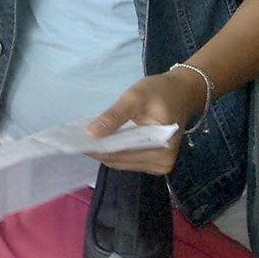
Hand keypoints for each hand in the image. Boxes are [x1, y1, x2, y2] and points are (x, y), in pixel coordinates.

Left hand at [83, 69, 198, 174]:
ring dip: (105, 150)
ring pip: (122, 162)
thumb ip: (114, 116)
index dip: (98, 149)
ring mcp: (158, 166)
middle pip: (120, 161)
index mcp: (161, 152)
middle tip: (78, 136)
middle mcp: (161, 165)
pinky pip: (128, 158)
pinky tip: (103, 138)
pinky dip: (115, 149)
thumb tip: (90, 134)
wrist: (182, 91)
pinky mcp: (153, 161)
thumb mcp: (135, 98)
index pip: (121, 155)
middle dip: (100, 149)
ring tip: (89, 136)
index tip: (76, 140)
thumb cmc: (161, 92)